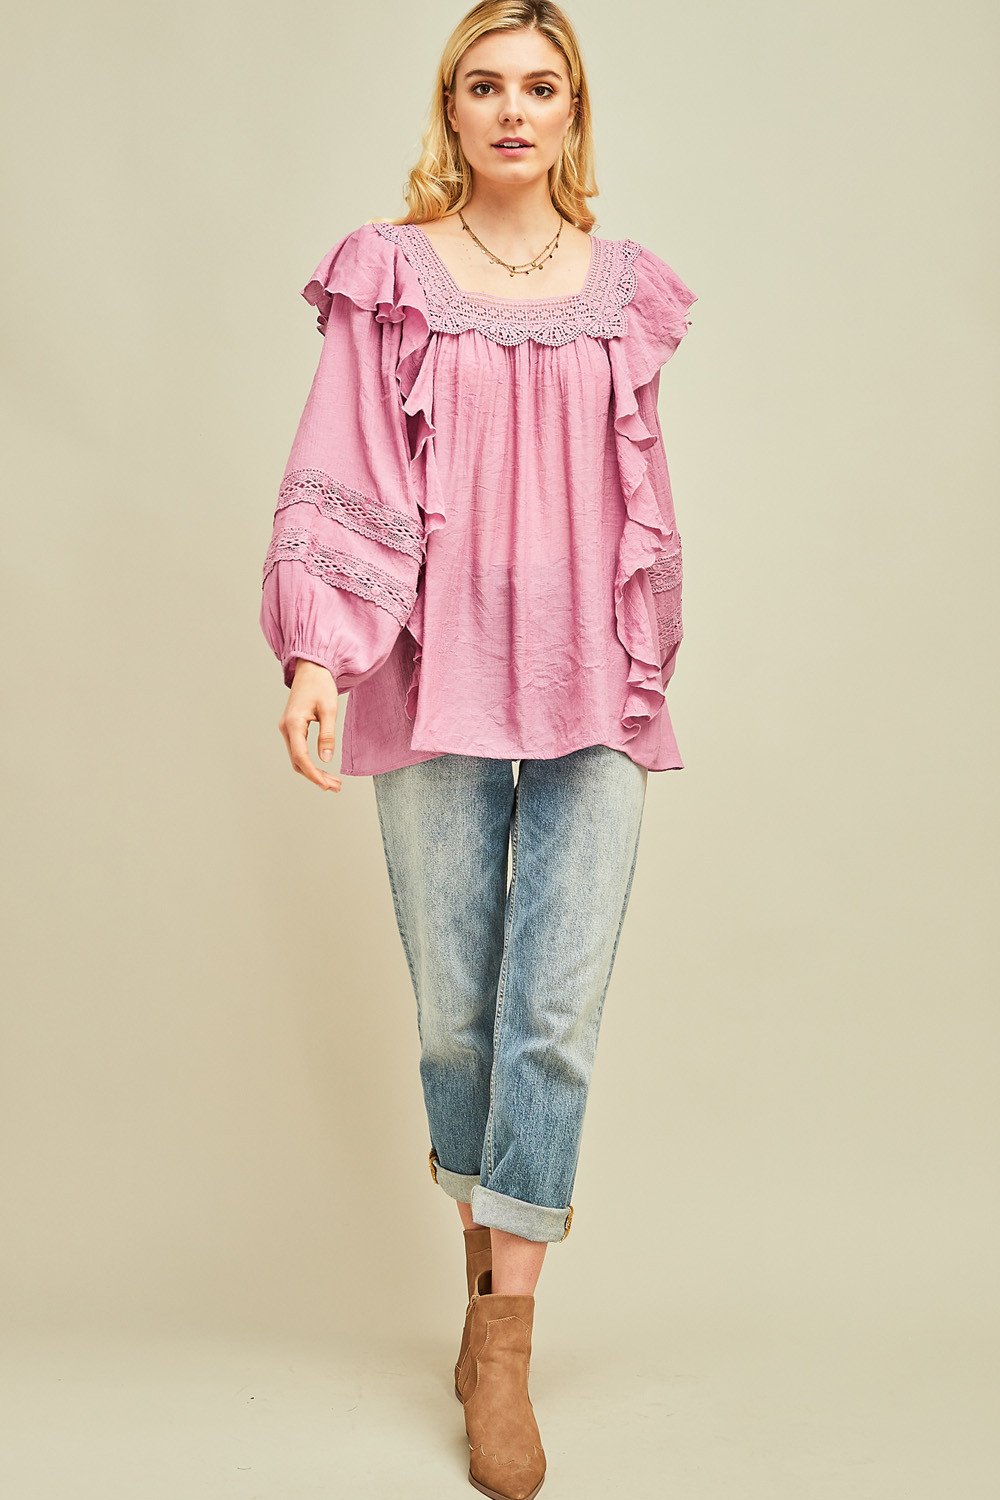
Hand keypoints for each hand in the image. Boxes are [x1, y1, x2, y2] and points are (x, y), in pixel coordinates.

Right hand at [278, 659, 342, 791]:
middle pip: (298, 761)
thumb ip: (327, 735)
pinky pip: (299, 751)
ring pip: (297, 758)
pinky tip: (323, 769)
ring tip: (333, 782)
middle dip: (315, 777)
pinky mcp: (292, 728)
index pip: (301, 756)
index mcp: (293, 723)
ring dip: (313, 772)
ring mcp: (287, 729)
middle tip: (336, 787)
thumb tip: (326, 759)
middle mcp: (286, 728)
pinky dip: (310, 762)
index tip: (326, 785)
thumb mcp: (329, 709)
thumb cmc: (320, 685)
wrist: (311, 669)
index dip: (313, 774)